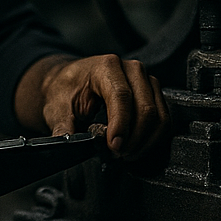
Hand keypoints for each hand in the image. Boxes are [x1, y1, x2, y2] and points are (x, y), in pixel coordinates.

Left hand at [20, 54, 170, 159]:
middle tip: (117, 154)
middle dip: (133, 138)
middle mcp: (131, 70)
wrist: (72, 80)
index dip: (121, 125)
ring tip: (125, 154)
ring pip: (159, 116)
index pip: (121, 96)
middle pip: (145, 108)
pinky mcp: (154, 93)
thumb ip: (62, 125)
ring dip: (145, 141)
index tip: (114, 145)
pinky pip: (164, 119)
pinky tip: (136, 148)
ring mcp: (146, 80)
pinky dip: (152, 138)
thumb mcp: (56, 106)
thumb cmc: (66, 89)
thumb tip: (66, 143)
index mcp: (106, 66)